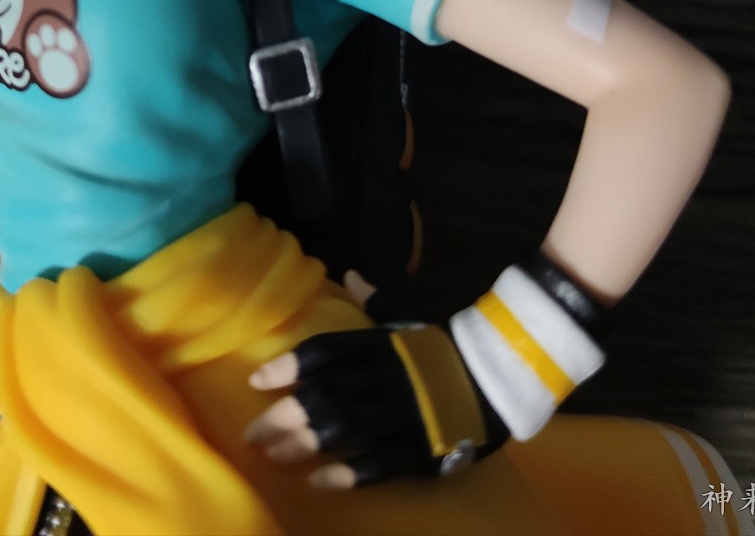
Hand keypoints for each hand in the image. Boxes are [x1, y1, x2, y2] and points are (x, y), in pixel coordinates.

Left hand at [245, 273, 507, 489]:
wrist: (502, 377)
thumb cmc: (444, 348)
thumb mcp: (410, 318)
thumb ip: (377, 300)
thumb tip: (350, 273)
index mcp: (382, 345)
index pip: (327, 351)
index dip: (290, 365)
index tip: (257, 381)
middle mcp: (388, 378)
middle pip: (326, 395)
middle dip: (284, 415)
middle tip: (252, 434)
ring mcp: (404, 414)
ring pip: (345, 430)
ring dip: (304, 444)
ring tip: (274, 455)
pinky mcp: (421, 448)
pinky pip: (379, 464)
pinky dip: (348, 474)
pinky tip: (320, 481)